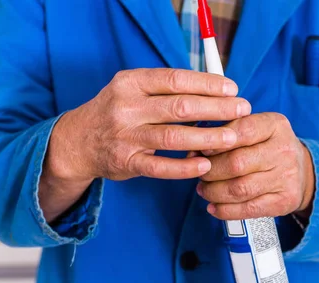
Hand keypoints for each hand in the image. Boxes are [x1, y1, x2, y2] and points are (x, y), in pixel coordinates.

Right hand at [46, 68, 250, 182]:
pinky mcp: (126, 162)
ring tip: (233, 139)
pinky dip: (184, 167)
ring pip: (173, 137)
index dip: (207, 84)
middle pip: (180, 107)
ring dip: (207, 138)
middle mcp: (127, 107)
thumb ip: (166, 89)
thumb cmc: (116, 112)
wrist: (77, 142)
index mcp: (131, 83)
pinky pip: (160, 167)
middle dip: (216, 109)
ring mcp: (126, 136)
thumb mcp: (132, 90)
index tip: (232, 89)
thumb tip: (213, 87)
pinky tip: (205, 165)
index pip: (176, 80)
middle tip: (242, 111)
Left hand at [196, 113, 315, 220]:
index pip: (242, 131)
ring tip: (203, 190)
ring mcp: (286, 178)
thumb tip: (194, 150)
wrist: (302, 171)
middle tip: (199, 174)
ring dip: (214, 192)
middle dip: (210, 171)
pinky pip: (248, 209)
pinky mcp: (284, 202)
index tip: (201, 151)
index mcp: (275, 125)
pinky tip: (213, 207)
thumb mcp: (256, 129)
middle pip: (237, 163)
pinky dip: (225, 210)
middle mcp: (284, 150)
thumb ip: (229, 132)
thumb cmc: (268, 147)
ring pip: (239, 189)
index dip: (216, 143)